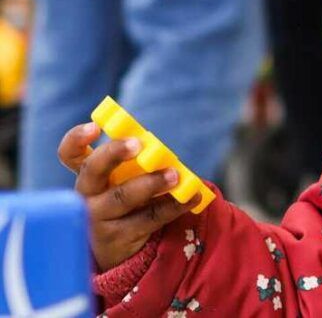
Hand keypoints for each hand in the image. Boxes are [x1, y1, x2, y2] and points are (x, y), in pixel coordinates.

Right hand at [58, 124, 198, 270]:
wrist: (115, 252)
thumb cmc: (123, 204)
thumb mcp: (121, 184)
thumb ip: (134, 166)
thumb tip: (161, 150)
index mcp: (88, 177)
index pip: (71, 155)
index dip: (77, 139)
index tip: (95, 127)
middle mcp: (87, 196)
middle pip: (92, 170)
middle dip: (113, 154)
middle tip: (138, 145)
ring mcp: (99, 218)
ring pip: (122, 197)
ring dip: (150, 183)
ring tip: (174, 175)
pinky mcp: (119, 237)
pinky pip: (149, 218)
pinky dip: (173, 206)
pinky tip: (192, 197)